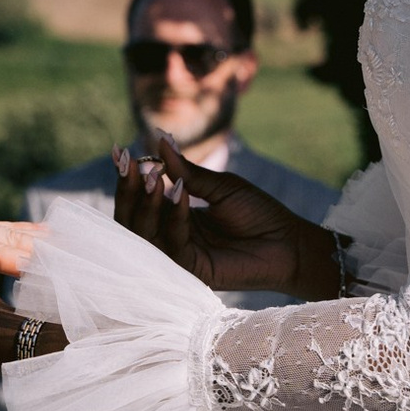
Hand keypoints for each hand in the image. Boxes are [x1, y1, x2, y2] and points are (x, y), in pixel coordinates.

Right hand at [116, 135, 340, 299]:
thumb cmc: (259, 214)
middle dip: (129, 190)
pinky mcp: (191, 271)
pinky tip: (178, 192)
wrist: (289, 242)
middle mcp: (171, 238)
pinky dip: (173, 215)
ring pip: (145, 233)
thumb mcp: (220, 186)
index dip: (129, 178)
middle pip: (133, 219)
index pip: (141, 200)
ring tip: (151, 175)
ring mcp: (179, 257)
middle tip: (130, 163)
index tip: (119, 152)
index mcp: (175, 218)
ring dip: (146, 202)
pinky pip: (172, 242)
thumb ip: (187, 171)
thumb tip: (160, 140)